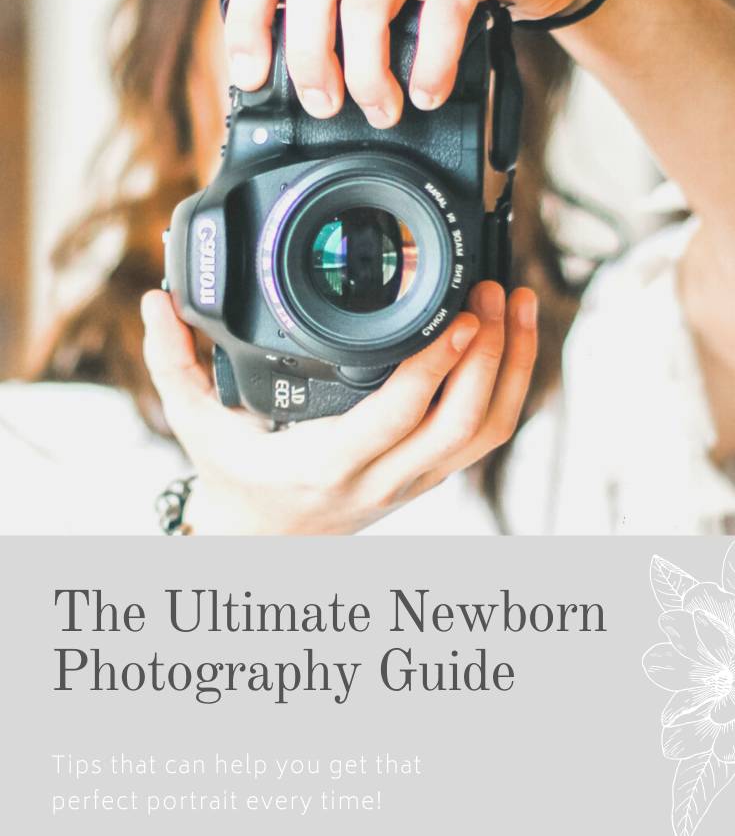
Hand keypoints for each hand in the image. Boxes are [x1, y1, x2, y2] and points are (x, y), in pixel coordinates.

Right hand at [141, 282, 536, 534]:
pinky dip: (509, 388)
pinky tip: (513, 341)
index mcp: (327, 462)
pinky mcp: (428, 475)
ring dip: (514, 368)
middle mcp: (381, 477)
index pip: (398, 415)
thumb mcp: (195, 424)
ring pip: (487, 432)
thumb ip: (172, 362)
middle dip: (491, 354)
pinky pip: (484, 437)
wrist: (263, 543)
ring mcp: (413, 480)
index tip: (460, 314)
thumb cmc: (236, 481)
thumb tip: (155, 302)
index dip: (437, 366)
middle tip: (495, 292)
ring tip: (520, 305)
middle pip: (463, 423)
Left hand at [224, 0, 606, 125]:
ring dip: (367, 74)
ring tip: (383, 109)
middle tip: (324, 105)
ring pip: (365, 4)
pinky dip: (430, 67)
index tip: (252, 78)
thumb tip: (299, 92)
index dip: (248, 24)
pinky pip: (441, 14)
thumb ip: (339, 17)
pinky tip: (429, 93)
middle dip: (308, 59)